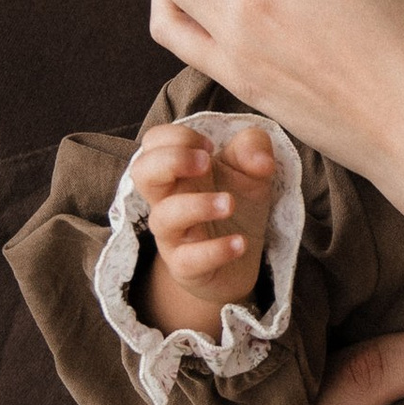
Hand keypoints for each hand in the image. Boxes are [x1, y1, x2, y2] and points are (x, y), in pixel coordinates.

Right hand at [128, 120, 277, 333]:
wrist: (239, 264)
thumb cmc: (237, 207)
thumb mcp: (252, 171)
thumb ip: (254, 148)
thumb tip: (261, 160)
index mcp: (178, 172)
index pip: (154, 141)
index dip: (179, 136)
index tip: (210, 147)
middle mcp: (168, 200)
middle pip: (142, 172)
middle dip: (171, 160)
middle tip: (206, 162)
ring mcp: (173, 235)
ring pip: (163, 217)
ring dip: (197, 205)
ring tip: (230, 204)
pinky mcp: (186, 267)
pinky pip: (188, 260)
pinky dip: (215, 251)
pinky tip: (240, 243)